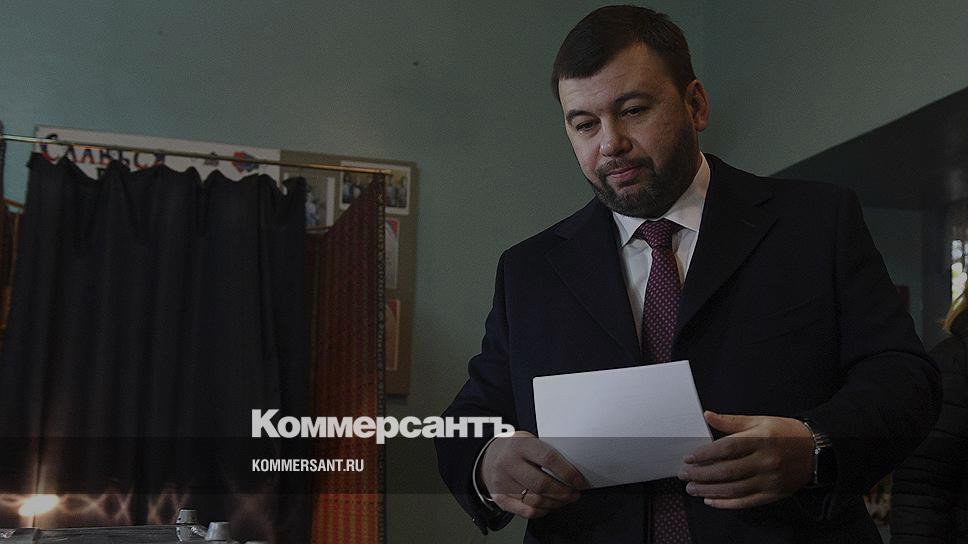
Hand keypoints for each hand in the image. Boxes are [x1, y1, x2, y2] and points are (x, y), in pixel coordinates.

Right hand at [479, 430, 586, 518]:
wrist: (486, 458)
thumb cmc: (514, 449)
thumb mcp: (528, 439)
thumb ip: (546, 451)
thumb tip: (573, 469)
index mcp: (520, 445)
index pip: (548, 459)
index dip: (567, 472)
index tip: (579, 480)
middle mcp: (509, 464)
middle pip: (542, 484)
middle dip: (564, 492)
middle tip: (574, 493)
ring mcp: (503, 483)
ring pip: (536, 501)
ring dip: (556, 503)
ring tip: (565, 499)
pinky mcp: (500, 498)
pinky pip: (526, 511)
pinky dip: (543, 511)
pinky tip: (549, 505)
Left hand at [677, 411, 813, 508]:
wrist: (817, 451)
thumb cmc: (785, 433)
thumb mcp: (761, 421)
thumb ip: (733, 422)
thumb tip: (708, 415)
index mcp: (762, 439)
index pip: (728, 448)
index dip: (706, 454)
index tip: (689, 458)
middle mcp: (766, 461)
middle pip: (728, 471)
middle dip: (702, 474)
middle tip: (684, 475)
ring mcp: (770, 480)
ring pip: (735, 489)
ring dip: (710, 490)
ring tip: (692, 488)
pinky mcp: (773, 494)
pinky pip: (746, 501)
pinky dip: (726, 503)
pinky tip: (710, 500)